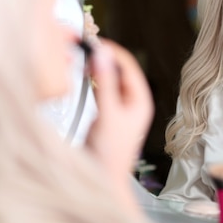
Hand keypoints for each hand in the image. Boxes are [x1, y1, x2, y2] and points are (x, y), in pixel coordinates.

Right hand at [85, 39, 152, 178]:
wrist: (102, 180)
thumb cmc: (110, 153)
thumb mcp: (107, 114)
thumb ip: (104, 83)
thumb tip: (103, 54)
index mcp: (141, 100)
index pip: (128, 66)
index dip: (113, 52)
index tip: (94, 41)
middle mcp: (132, 102)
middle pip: (119, 70)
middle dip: (104, 58)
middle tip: (84, 46)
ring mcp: (120, 108)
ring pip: (109, 79)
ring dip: (97, 68)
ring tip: (82, 56)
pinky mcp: (107, 114)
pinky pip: (101, 89)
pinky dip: (92, 80)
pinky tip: (82, 75)